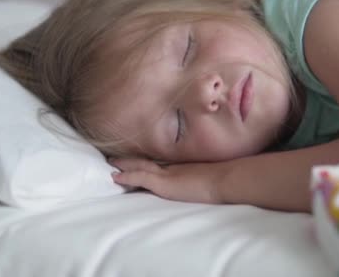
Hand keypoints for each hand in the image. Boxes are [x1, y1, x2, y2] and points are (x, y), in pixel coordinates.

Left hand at [110, 157, 227, 203]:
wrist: (228, 180)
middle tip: (117, 157)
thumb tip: (209, 183)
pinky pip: (140, 178)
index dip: (147, 161)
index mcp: (184, 167)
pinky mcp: (164, 183)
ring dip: (125, 165)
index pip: (161, 163)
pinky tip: (115, 177)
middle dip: (132, 159)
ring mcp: (168, 174)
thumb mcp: (212, 179)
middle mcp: (173, 167)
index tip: (137, 159)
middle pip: (148, 161)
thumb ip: (206, 179)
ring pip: (140, 166)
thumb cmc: (225, 181)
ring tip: (111, 163)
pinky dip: (127, 177)